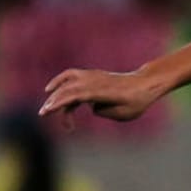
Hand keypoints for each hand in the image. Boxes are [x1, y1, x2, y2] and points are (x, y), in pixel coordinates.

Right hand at [39, 68, 162, 127]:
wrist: (146, 84)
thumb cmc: (138, 101)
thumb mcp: (124, 113)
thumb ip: (105, 111)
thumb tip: (92, 107)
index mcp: (102, 92)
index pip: (76, 95)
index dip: (60, 102)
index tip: (48, 111)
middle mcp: (95, 82)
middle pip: (68, 90)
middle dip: (54, 102)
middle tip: (44, 114)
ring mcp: (93, 76)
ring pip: (67, 83)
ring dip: (55, 94)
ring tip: (48, 108)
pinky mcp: (93, 76)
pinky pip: (71, 76)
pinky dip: (59, 81)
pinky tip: (50, 90)